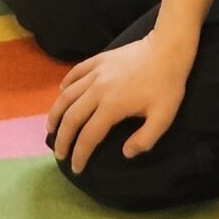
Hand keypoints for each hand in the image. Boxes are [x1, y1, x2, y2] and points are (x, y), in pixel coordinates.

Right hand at [47, 32, 191, 173]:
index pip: (89, 136)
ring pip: (66, 96)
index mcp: (112, 106)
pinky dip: (65, 85)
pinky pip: (74, 74)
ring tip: (51, 128)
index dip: (80, 154)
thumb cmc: (167, 86)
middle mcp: (97, 90)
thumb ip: (145, 139)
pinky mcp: (97, 60)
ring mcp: (95, 73)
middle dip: (62, 139)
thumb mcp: (163, 117)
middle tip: (59, 154)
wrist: (167, 50)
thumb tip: (125, 153)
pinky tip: (61, 93)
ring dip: (55, 114)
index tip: (76, 168)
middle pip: (71, 118)